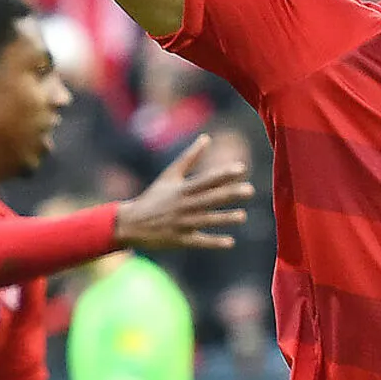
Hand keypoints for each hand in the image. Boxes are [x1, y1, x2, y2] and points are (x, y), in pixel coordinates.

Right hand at [114, 135, 253, 249]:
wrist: (130, 224)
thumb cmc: (153, 196)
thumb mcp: (170, 175)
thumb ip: (190, 157)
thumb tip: (207, 137)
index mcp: (182, 189)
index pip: (206, 180)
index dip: (223, 174)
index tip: (240, 169)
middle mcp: (183, 205)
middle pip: (210, 199)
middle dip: (230, 194)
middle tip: (250, 190)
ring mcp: (182, 223)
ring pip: (207, 221)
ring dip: (225, 219)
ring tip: (243, 216)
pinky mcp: (180, 240)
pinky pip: (199, 241)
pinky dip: (214, 242)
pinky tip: (230, 242)